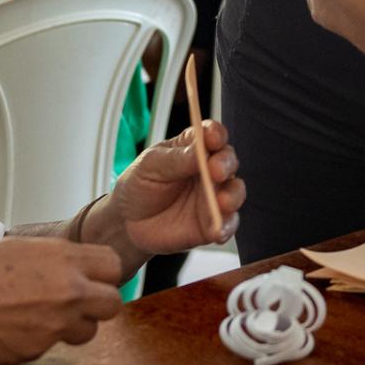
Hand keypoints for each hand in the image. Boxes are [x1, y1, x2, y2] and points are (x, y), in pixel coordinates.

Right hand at [0, 237, 123, 364]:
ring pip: (88, 332)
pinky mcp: (38, 351)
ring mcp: (55, 325)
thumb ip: (54, 259)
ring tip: (42, 317)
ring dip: (73, 327)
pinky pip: (52, 347)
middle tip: (77, 303)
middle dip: (98, 305)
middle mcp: (68, 291)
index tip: (92, 277)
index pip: (114, 266)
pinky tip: (15, 329)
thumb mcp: (19, 247)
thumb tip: (71, 265)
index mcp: (64, 258)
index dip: (103, 274)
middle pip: (113, 304)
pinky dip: (40, 341)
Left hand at [111, 119, 245, 255]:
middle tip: (215, 171)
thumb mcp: (150, 165)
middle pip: (228, 161)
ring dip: (232, 195)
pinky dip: (226, 226)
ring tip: (222, 202)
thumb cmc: (140, 185)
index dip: (216, 134)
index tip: (212, 139)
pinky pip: (227, 223)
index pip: (212, 134)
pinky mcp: (213, 222)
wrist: (129, 223)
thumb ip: (177, 158)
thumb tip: (201, 150)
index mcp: (194, 147)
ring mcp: (213, 196)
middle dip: (225, 164)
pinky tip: (218, 230)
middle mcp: (210, 170)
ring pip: (235, 191)